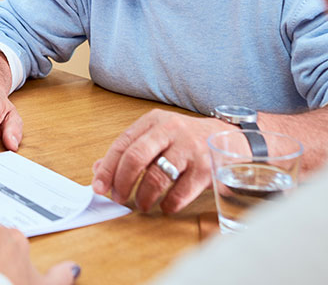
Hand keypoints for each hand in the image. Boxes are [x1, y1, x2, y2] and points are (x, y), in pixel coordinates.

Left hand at [91, 109, 228, 213]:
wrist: (229, 139)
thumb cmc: (186, 140)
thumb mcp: (157, 136)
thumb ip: (129, 151)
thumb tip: (99, 170)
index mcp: (154, 121)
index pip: (122, 144)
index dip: (107, 168)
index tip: (99, 186)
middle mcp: (171, 131)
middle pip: (136, 158)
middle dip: (122, 182)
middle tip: (118, 197)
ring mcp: (189, 149)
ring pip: (156, 177)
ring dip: (143, 196)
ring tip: (141, 204)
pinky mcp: (205, 168)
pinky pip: (180, 193)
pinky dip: (168, 204)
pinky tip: (165, 206)